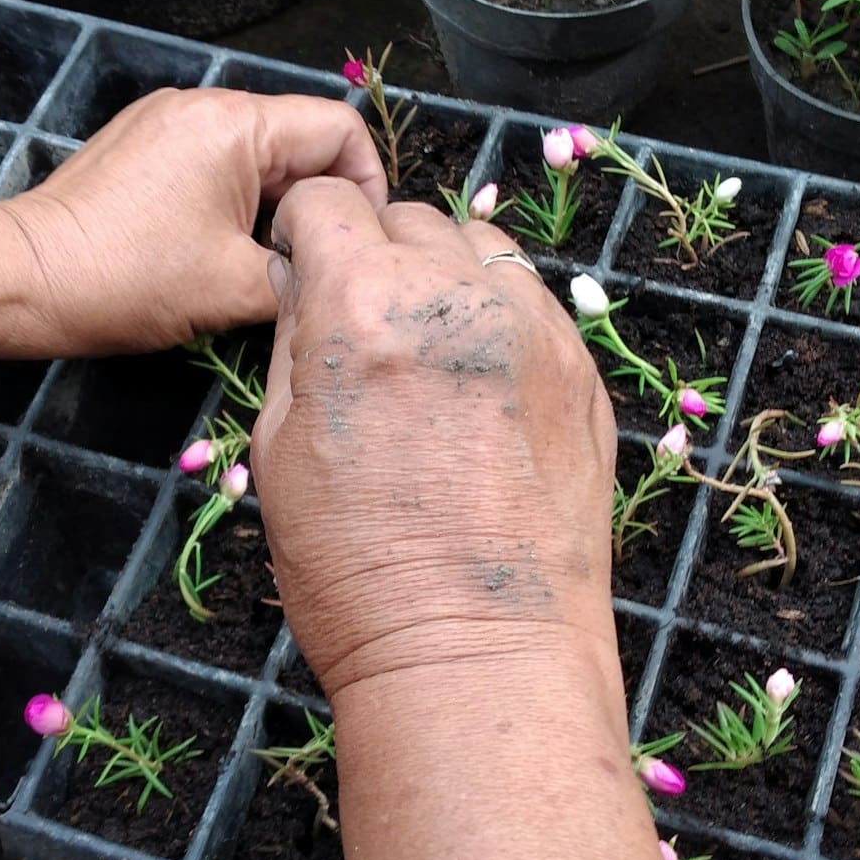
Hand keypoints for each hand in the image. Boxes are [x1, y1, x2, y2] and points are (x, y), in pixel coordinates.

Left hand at [0, 88, 385, 354]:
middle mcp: (203, 102)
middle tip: (313, 264)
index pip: (340, 130)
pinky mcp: (142, 143)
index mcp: (236, 123)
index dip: (367, 186)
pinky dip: (234, 202)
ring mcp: (167, 118)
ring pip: (258, 155)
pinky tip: (218, 250)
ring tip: (263, 264)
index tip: (356, 242)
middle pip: (299, 140)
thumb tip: (334, 267)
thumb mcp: (239, 289)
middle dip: (317, 202)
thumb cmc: (131, 281)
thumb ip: (308, 271)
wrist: (27, 279)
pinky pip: (215, 161)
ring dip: (275, 207)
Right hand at [250, 181, 618, 699]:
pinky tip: (478, 388)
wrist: (477, 656)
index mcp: (361, 306)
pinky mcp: (582, 373)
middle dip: (374, 253)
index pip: (326, 204)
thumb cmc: (358, 576)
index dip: (304, 234)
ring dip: (443, 277)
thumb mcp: (278, 452)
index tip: (304, 269)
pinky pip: (532, 305)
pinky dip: (498, 320)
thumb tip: (304, 286)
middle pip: (407, 218)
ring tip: (426, 351)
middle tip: (362, 324)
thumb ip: (295, 344)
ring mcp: (533, 330)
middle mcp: (455, 298)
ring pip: (479, 250)